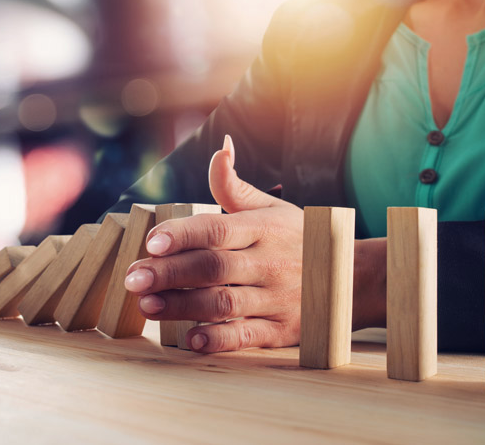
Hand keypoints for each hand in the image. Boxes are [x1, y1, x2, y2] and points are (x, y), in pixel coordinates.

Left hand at [124, 135, 386, 352]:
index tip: (151, 242)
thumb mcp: (272, 208)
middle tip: (132, 278)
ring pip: (224, 303)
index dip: (183, 235)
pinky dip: (218, 339)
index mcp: (264, 229)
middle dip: (169, 274)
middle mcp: (270, 263)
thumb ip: (235, 185)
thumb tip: (220, 146)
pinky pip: (247, 337)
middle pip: (212, 268)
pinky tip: (189, 338)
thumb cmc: (299, 238)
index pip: (218, 229)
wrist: (352, 278)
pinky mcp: (281, 329)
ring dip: (182, 306)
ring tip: (146, 305)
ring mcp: (277, 298)